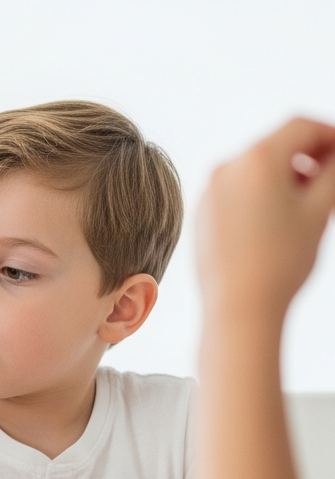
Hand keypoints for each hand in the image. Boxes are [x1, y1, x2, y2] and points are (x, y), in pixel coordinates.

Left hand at [197, 117, 334, 315]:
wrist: (238, 308)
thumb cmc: (281, 261)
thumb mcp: (320, 210)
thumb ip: (333, 172)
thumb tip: (334, 156)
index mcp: (255, 160)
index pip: (300, 127)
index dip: (330, 134)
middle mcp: (226, 169)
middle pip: (277, 145)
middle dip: (310, 155)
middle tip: (333, 178)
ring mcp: (209, 191)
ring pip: (256, 169)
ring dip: (288, 174)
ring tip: (311, 201)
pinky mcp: (202, 213)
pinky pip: (237, 190)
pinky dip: (263, 192)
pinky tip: (280, 218)